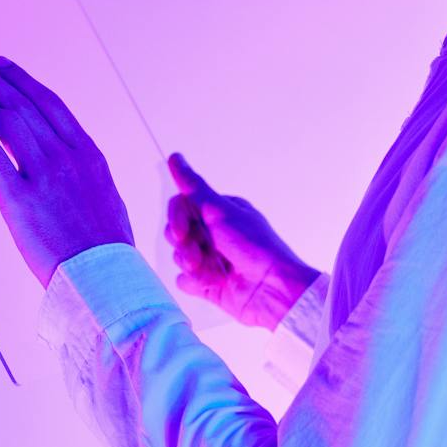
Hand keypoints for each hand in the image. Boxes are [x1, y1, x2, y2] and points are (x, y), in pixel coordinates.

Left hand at [0, 55, 134, 286]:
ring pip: (4, 121)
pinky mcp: (19, 197)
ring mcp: (43, 174)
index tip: (4, 67)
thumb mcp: (105, 196)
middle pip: (23, 104)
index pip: (50, 104)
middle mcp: (65, 155)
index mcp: (87, 153)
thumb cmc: (106, 248)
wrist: (103, 277)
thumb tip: (70, 172)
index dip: (23, 82)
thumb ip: (84, 176)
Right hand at [165, 153, 320, 329]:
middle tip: (198, 252)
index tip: (181, 230)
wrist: (271, 289)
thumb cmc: (253, 246)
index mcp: (219, 212)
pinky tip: (212, 283)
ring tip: (211, 270)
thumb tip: (176, 158)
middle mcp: (213, 233)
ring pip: (178, 255)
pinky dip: (194, 282)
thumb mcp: (221, 211)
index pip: (181, 205)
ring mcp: (209, 258)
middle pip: (175, 230)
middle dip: (184, 243)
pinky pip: (183, 279)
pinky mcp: (207, 283)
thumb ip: (194, 187)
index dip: (176, 218)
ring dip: (191, 263)